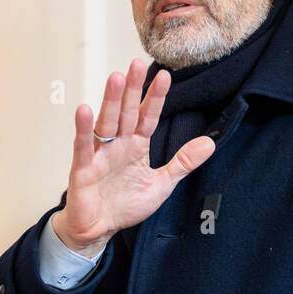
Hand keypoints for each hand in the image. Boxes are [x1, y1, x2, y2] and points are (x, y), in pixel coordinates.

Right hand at [51, 60, 215, 254]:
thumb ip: (182, 163)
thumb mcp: (162, 184)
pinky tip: (84, 110)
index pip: (147, 117)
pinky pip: (82, 146)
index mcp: (136, 147)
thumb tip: (210, 143)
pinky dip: (83, 129)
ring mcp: (99, 155)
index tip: (165, 76)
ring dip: (110, 101)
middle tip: (137, 63)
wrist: (98, 229)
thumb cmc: (124, 206)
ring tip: (115, 78)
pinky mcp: (83, 169)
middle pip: (125, 112)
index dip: (155, 98)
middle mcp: (117, 145)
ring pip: (106, 123)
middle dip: (132, 89)